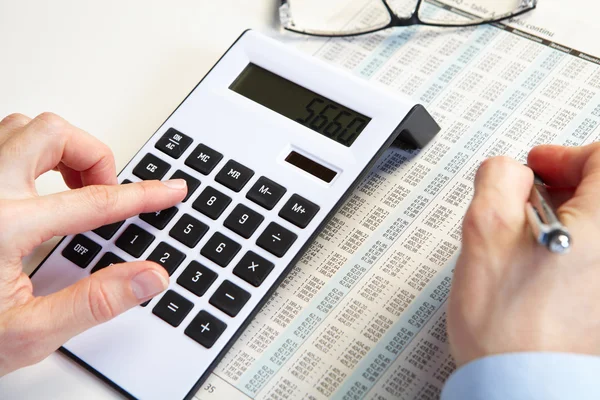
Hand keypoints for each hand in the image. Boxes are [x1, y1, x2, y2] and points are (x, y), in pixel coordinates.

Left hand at [0, 113, 186, 375]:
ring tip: (75, 185)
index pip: (94, 201)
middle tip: (108, 190)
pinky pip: (0, 144)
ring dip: (59, 149)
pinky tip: (39, 185)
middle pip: (51, 134)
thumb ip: (95, 302)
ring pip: (21, 129)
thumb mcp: (29, 334)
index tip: (168, 190)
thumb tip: (148, 277)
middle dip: (93, 156)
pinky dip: (30, 152)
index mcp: (3, 226)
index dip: (142, 195)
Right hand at [447, 143, 599, 366]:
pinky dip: (579, 251)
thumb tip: (512, 172)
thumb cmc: (513, 328)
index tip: (540, 168)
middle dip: (570, 186)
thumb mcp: (485, 230)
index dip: (566, 155)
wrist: (529, 390)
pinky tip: (550, 270)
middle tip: (535, 201)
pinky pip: (598, 260)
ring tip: (535, 241)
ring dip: (574, 220)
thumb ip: (499, 178)